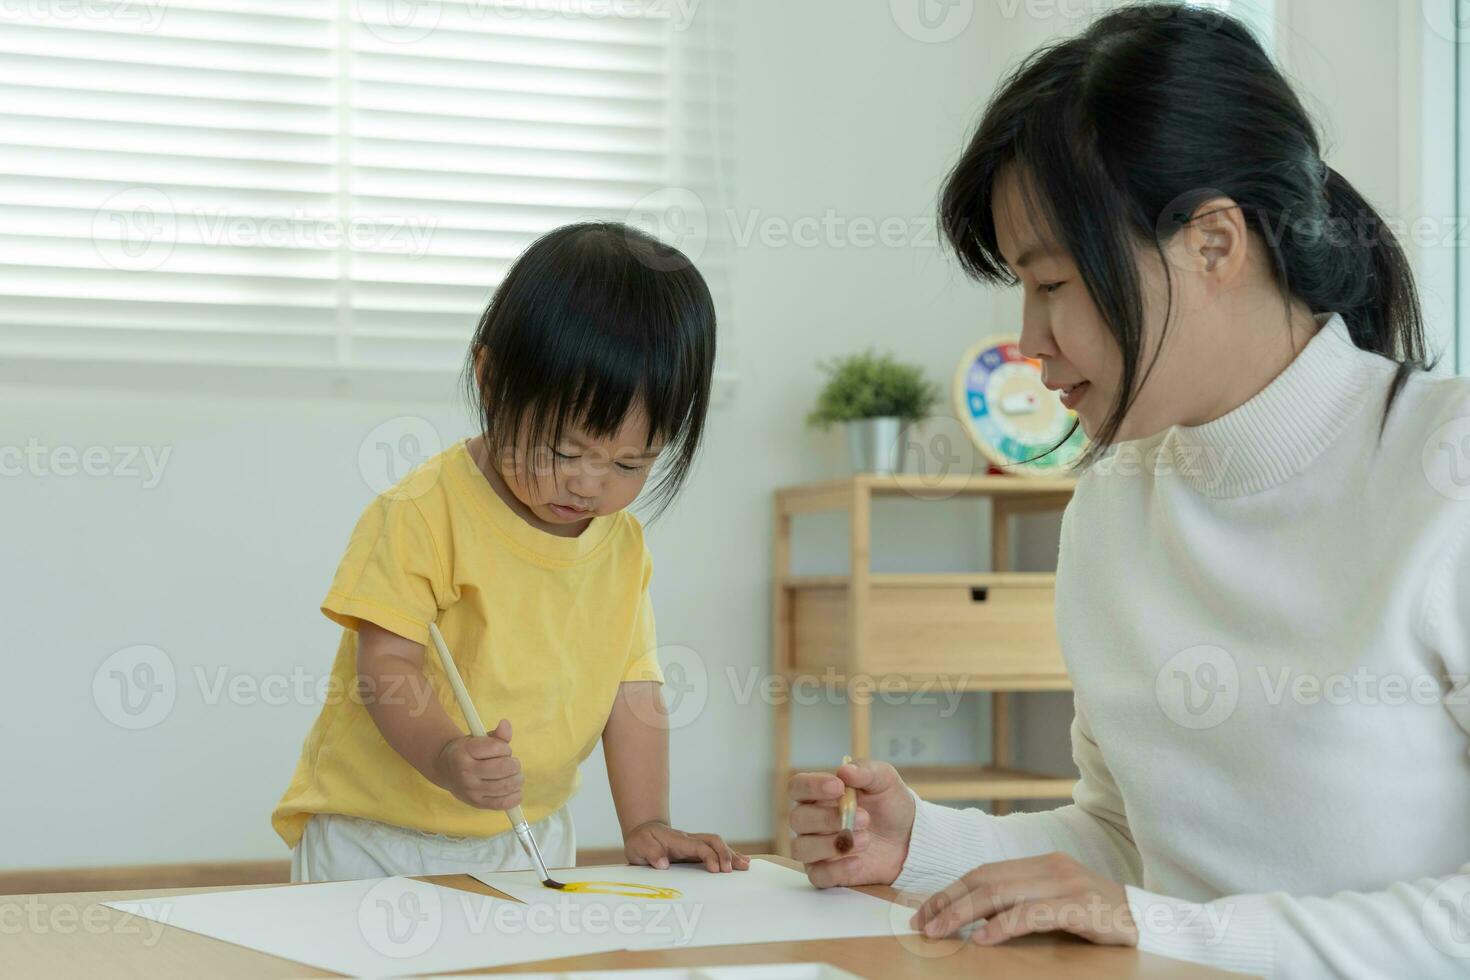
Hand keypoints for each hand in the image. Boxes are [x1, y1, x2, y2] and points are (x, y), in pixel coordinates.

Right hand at [433, 717, 523, 809]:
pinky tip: (514, 789)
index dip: (506, 748)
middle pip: (504, 768)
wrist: (445, 770)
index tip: (503, 750)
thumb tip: (506, 724)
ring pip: (506, 785)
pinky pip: (503, 803)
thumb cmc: (468, 752)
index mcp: (465, 752)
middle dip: (514, 764)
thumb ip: (496, 734)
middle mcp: (466, 772)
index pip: (497, 748)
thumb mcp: (477, 739)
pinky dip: (515, 796)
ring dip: (517, 779)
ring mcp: (471, 790)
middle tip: (512, 763)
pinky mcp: (477, 803)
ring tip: (514, 775)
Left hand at [624, 820, 750, 872]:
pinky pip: (716, 850)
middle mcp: (689, 839)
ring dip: (731, 854)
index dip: (709, 856)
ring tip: (745, 866)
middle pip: (713, 841)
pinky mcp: (696, 849)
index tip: (716, 870)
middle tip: (731, 871)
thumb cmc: (641, 841)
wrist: (643, 832)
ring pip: (717, 844)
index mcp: (677, 840)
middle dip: (725, 854)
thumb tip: (663, 863)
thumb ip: (650, 852)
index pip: (698, 846)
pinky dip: (730, 855)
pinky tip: (741, 861)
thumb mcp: (638, 846)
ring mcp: (694, 843)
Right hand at [787, 759, 914, 887]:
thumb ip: (865, 771)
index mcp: (819, 794)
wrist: (909, 838)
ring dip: (830, 845)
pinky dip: (836, 869)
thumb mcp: (884, 781)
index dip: (811, 787)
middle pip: (798, 819)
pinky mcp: (827, 873)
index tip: (838, 788)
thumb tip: (844, 770)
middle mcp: (812, 821)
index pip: (797, 787)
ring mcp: (816, 848)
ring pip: (801, 848)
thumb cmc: (890, 804)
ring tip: (865, 840)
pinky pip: (817, 875)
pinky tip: (858, 862)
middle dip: (828, 818)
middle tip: (864, 818)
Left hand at [910, 852, 1136, 945]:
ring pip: (1000, 893)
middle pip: (984, 879)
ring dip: (963, 913)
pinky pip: (1032, 913)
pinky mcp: (1079, 907)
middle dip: (948, 901)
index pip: (983, 872)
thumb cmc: (1098, 917)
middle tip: (922, 923)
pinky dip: (1002, 926)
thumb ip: (1022, 902)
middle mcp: (1049, 867)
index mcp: (1040, 863)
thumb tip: (974, 917)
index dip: (950, 890)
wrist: (1150, 922)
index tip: (924, 910)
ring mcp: (1065, 885)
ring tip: (940, 931)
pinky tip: (983, 938)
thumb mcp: (1055, 902)